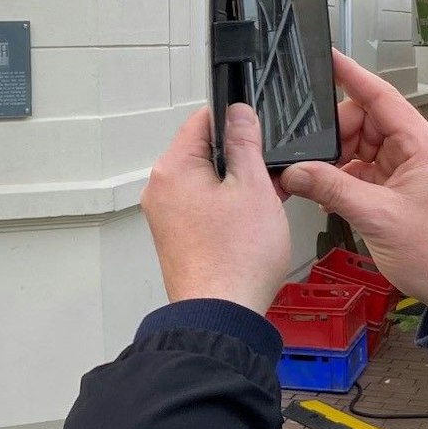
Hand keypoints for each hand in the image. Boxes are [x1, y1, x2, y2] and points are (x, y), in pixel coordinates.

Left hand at [141, 103, 293, 311]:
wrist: (222, 315)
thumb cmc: (236, 258)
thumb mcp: (253, 187)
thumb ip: (246, 143)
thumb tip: (239, 113)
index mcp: (173, 169)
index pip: (201, 121)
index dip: (234, 121)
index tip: (257, 131)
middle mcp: (161, 190)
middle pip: (203, 153)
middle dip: (238, 160)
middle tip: (266, 177)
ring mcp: (166, 216)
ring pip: (205, 182)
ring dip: (235, 187)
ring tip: (262, 206)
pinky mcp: (177, 238)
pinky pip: (202, 209)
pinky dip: (226, 210)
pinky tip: (250, 225)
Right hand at [277, 51, 427, 312]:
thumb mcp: (377, 217)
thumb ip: (332, 188)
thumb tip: (294, 171)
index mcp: (422, 145)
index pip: (381, 96)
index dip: (351, 75)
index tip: (327, 57)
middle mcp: (418, 150)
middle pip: (367, 121)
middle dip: (337, 135)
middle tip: (313, 158)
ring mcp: (410, 168)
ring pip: (363, 146)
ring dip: (339, 159)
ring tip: (320, 180)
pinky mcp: (402, 188)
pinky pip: (366, 169)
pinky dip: (346, 177)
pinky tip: (329, 192)